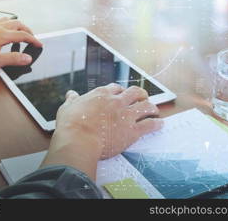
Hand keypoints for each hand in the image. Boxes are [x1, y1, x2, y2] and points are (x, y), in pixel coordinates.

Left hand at [0, 18, 41, 72]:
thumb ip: (13, 59)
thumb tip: (27, 58)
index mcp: (2, 35)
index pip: (23, 36)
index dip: (33, 40)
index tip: (39, 45)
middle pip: (18, 24)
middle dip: (28, 31)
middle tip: (33, 38)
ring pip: (9, 20)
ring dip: (18, 25)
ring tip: (22, 32)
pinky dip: (7, 24)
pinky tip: (4, 29)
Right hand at [41, 84, 162, 179]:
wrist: (78, 139)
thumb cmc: (71, 125)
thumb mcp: (67, 107)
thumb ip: (72, 100)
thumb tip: (71, 95)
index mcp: (101, 95)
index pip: (116, 88)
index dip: (120, 91)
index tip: (121, 94)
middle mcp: (116, 102)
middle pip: (135, 92)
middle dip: (140, 94)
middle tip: (143, 98)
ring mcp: (126, 115)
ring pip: (145, 106)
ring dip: (151, 107)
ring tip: (154, 110)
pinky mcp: (132, 131)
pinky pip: (150, 124)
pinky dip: (156, 124)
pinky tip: (159, 124)